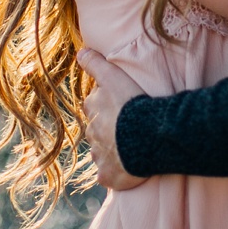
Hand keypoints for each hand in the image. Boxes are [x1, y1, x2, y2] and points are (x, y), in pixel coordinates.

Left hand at [77, 49, 148, 190]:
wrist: (147, 134)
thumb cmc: (131, 103)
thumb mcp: (113, 76)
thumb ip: (95, 63)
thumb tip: (80, 51)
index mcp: (92, 111)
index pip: (95, 108)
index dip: (108, 108)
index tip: (123, 108)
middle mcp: (92, 135)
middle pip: (98, 132)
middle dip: (109, 132)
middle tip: (130, 129)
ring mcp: (99, 157)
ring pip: (103, 154)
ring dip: (113, 153)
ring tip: (133, 149)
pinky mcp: (108, 176)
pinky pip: (110, 176)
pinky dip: (116, 175)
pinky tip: (130, 171)